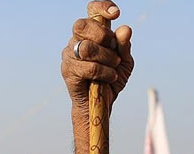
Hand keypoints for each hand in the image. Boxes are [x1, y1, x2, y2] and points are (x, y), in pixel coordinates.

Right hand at [61, 1, 133, 153]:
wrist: (102, 104)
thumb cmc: (112, 79)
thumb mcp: (124, 62)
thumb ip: (124, 46)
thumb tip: (125, 29)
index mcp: (92, 33)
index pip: (91, 10)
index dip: (101, 7)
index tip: (116, 14)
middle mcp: (77, 40)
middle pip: (82, 24)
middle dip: (102, 35)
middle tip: (114, 49)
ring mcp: (69, 55)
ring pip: (86, 47)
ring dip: (106, 57)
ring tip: (114, 66)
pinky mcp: (68, 71)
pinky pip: (88, 67)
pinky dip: (104, 71)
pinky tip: (110, 77)